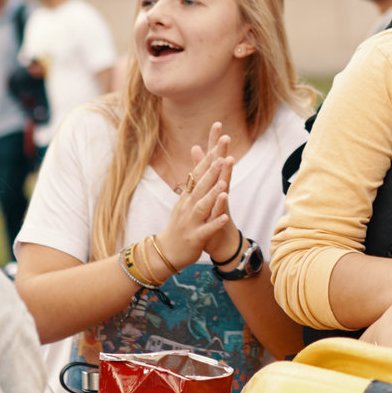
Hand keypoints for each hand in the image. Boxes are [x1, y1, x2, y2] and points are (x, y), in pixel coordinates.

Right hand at [152, 124, 234, 275]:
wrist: (166, 251)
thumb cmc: (180, 223)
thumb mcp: (186, 199)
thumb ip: (195, 176)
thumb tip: (197, 151)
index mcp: (187, 196)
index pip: (199, 172)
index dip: (210, 157)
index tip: (219, 140)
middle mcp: (188, 205)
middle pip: (200, 186)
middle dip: (212, 172)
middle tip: (222, 156)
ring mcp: (191, 221)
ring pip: (202, 206)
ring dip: (212, 196)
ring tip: (223, 185)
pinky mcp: (196, 238)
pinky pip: (206, 230)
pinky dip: (215, 224)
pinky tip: (225, 218)